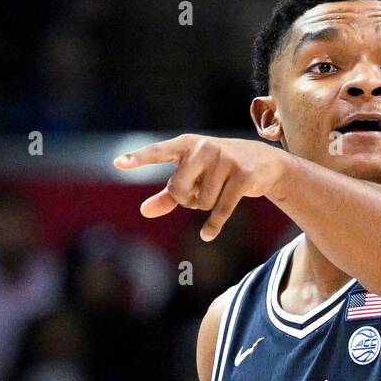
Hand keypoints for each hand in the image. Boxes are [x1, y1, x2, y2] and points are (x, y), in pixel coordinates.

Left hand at [114, 135, 286, 239]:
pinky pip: (220, 210)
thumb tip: (144, 211)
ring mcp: (225, 160)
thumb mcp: (192, 178)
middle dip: (186, 200)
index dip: (138, 159)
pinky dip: (213, 226)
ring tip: (218, 193)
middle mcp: (203, 148)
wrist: (262, 162)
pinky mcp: (242, 176)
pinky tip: (206, 236)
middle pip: (179, 190)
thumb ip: (167, 195)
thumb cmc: (218, 170)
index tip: (117, 163)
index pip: (158, 152)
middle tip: (198, 193)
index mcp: (186, 145)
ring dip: (206, 207)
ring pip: (201, 203)